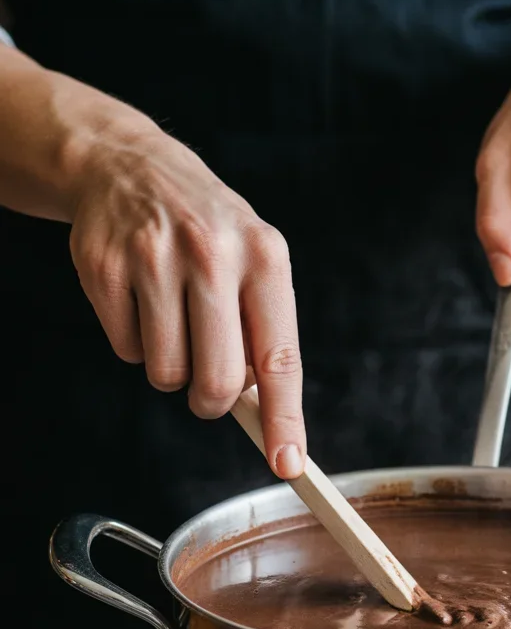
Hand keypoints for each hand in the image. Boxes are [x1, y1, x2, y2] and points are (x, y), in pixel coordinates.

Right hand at [68, 125, 304, 477]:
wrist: (129, 165)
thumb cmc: (208, 231)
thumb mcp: (255, 261)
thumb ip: (265, 332)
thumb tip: (268, 415)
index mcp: (264, 256)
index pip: (280, 359)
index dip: (283, 420)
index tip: (288, 463)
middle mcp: (212, 253)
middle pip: (216, 383)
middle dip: (212, 400)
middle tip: (207, 381)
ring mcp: (152, 258)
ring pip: (166, 375)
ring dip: (171, 367)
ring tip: (173, 318)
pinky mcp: (104, 268)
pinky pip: (127, 351)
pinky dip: (135, 342)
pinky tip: (140, 299)